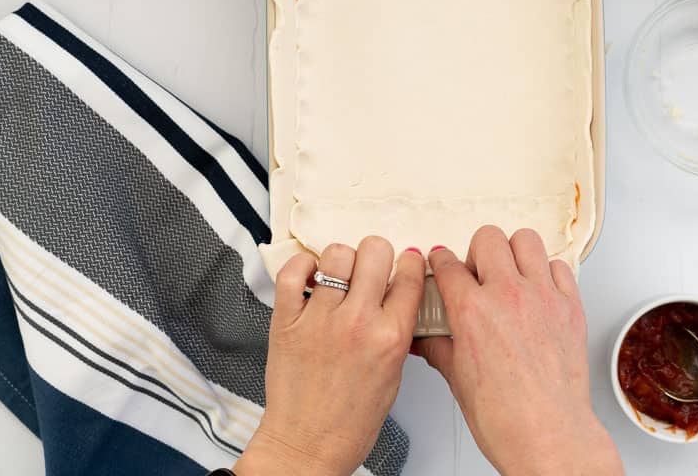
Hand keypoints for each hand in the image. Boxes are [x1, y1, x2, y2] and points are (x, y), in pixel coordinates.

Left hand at [234, 237, 424, 475]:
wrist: (307, 446)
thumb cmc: (349, 421)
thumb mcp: (393, 374)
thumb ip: (397, 330)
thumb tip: (396, 294)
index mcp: (391, 338)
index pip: (410, 276)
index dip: (410, 262)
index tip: (406, 261)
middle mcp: (358, 323)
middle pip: (375, 251)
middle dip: (377, 254)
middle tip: (370, 267)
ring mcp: (320, 320)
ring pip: (337, 254)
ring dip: (341, 260)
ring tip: (338, 275)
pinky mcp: (287, 321)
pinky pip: (292, 271)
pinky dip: (301, 266)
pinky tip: (309, 276)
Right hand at [416, 226, 623, 475]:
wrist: (547, 436)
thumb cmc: (505, 418)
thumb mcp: (457, 380)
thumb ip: (440, 348)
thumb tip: (429, 338)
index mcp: (472, 311)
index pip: (448, 265)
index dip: (441, 262)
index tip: (443, 263)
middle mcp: (507, 295)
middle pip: (487, 238)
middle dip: (476, 251)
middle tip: (477, 271)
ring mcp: (542, 297)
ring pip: (526, 240)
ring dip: (514, 252)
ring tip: (510, 271)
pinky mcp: (570, 306)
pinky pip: (560, 267)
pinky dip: (548, 272)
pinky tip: (540, 289)